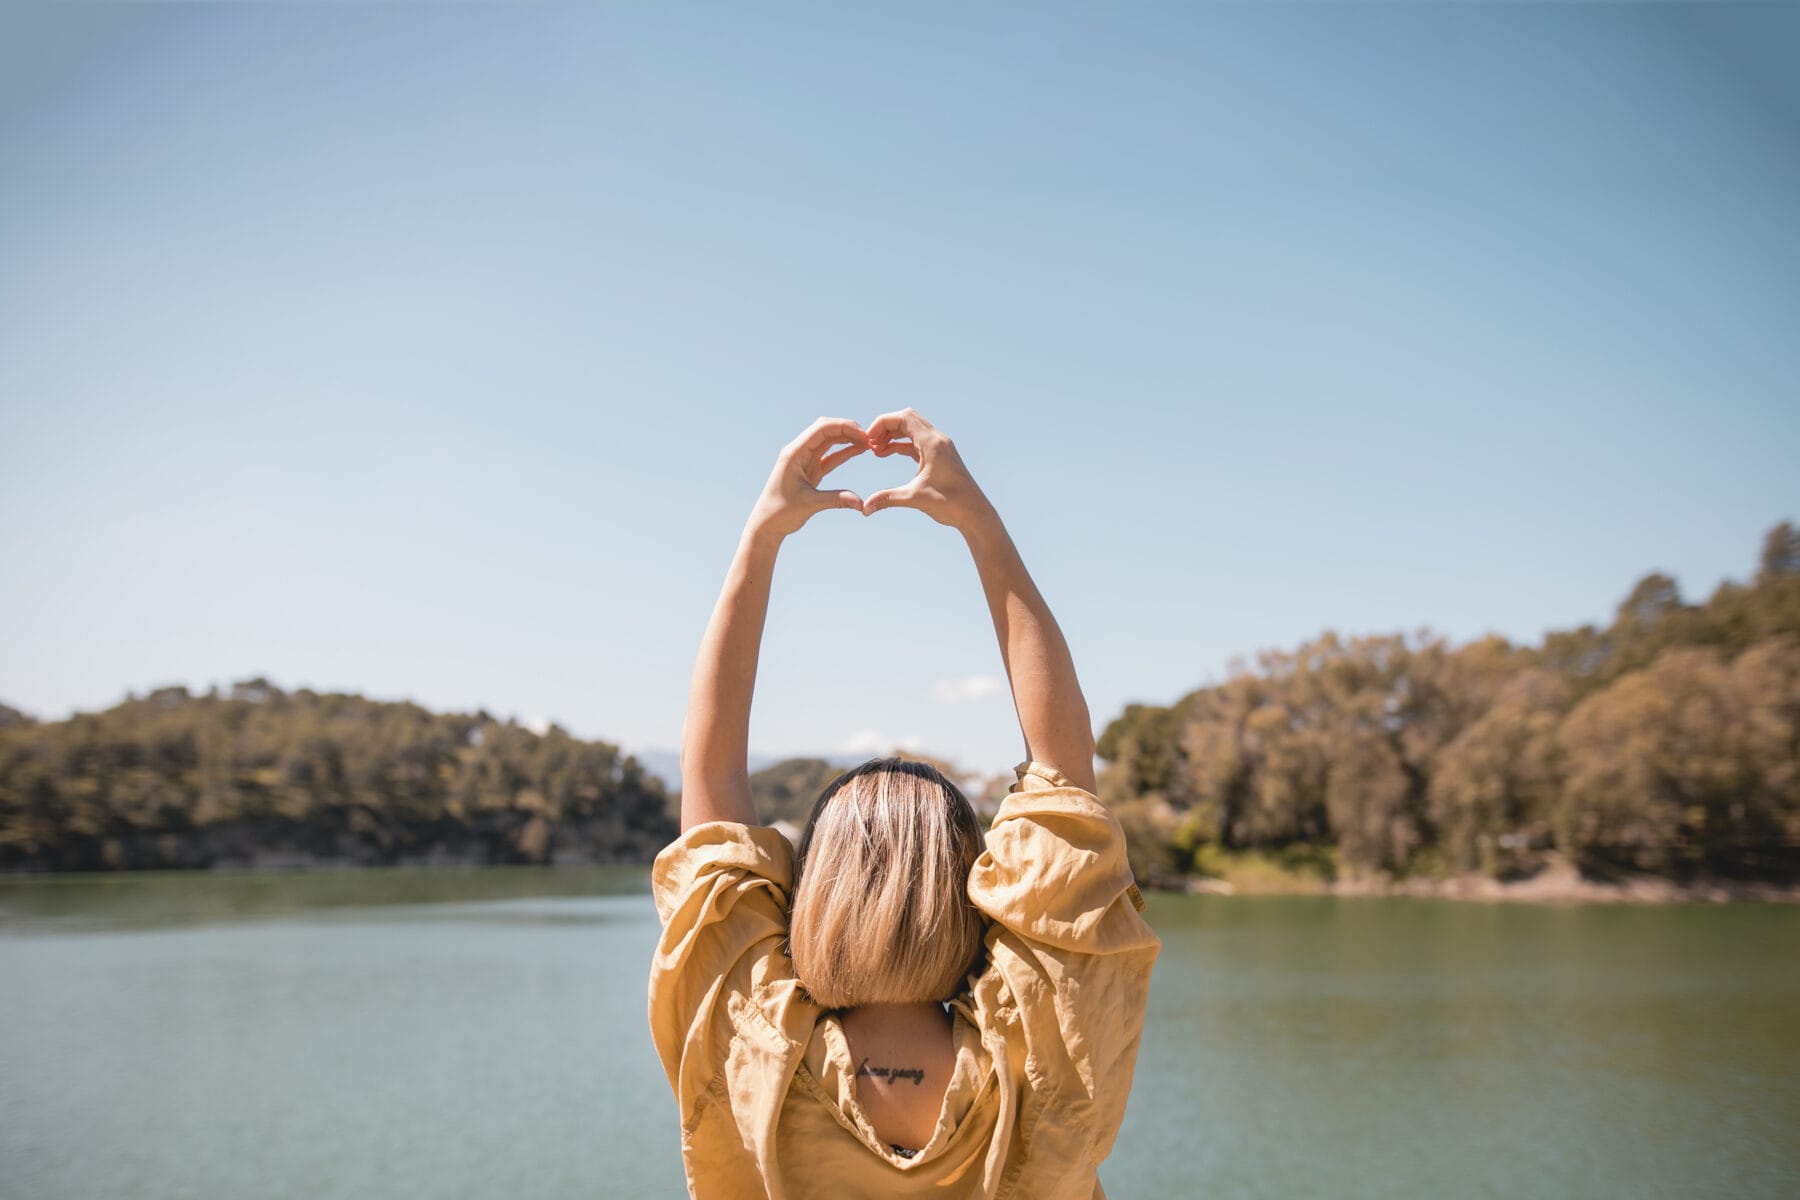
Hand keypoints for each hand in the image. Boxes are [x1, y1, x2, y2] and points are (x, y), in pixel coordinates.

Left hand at [748, 417, 868, 539]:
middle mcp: (798, 451)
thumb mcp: (809, 504)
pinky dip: (844, 451)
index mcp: (794, 453)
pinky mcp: (810, 469)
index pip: (821, 429)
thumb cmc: (780, 513)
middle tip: (869, 438)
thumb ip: (836, 500)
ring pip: (829, 441)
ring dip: (847, 439)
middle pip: (826, 430)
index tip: (864, 435)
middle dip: (848, 430)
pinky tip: (859, 450)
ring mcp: (804, 459)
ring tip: (868, 442)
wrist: (766, 524)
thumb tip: (861, 504)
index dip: (844, 428)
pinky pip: (829, 455)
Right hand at [861, 409, 994, 531]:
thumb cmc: (950, 503)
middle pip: (907, 419)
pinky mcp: (940, 456)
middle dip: (886, 428)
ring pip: (912, 430)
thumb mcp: (915, 498)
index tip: (868, 439)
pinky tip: (887, 453)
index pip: (904, 418)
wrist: (974, 513)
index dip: (882, 423)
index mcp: (932, 443)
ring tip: (875, 450)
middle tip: (870, 444)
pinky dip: (901, 445)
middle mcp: (937, 440)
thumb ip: (888, 498)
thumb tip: (865, 508)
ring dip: (893, 436)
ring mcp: (940, 447)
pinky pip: (916, 442)